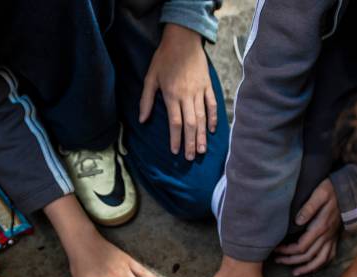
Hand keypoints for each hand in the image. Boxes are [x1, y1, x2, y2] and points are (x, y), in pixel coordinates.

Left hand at [140, 24, 216, 160]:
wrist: (183, 39)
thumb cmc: (164, 58)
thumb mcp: (150, 77)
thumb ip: (146, 100)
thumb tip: (142, 120)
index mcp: (172, 95)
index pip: (175, 123)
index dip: (175, 139)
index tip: (175, 151)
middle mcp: (187, 96)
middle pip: (191, 124)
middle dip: (191, 142)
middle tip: (192, 157)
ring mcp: (199, 91)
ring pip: (203, 117)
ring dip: (203, 135)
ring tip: (203, 149)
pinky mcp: (208, 85)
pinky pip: (212, 104)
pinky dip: (213, 118)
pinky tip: (213, 129)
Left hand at [274, 179, 340, 275]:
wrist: (347, 190)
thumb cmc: (330, 190)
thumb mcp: (319, 193)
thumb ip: (309, 207)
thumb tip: (297, 221)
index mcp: (320, 227)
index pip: (301, 246)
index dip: (287, 251)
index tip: (276, 249)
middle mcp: (326, 236)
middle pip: (307, 256)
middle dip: (291, 260)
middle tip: (277, 260)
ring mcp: (331, 239)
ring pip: (320, 261)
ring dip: (306, 269)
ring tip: (294, 273)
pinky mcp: (334, 239)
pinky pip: (329, 257)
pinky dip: (320, 266)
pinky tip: (311, 268)